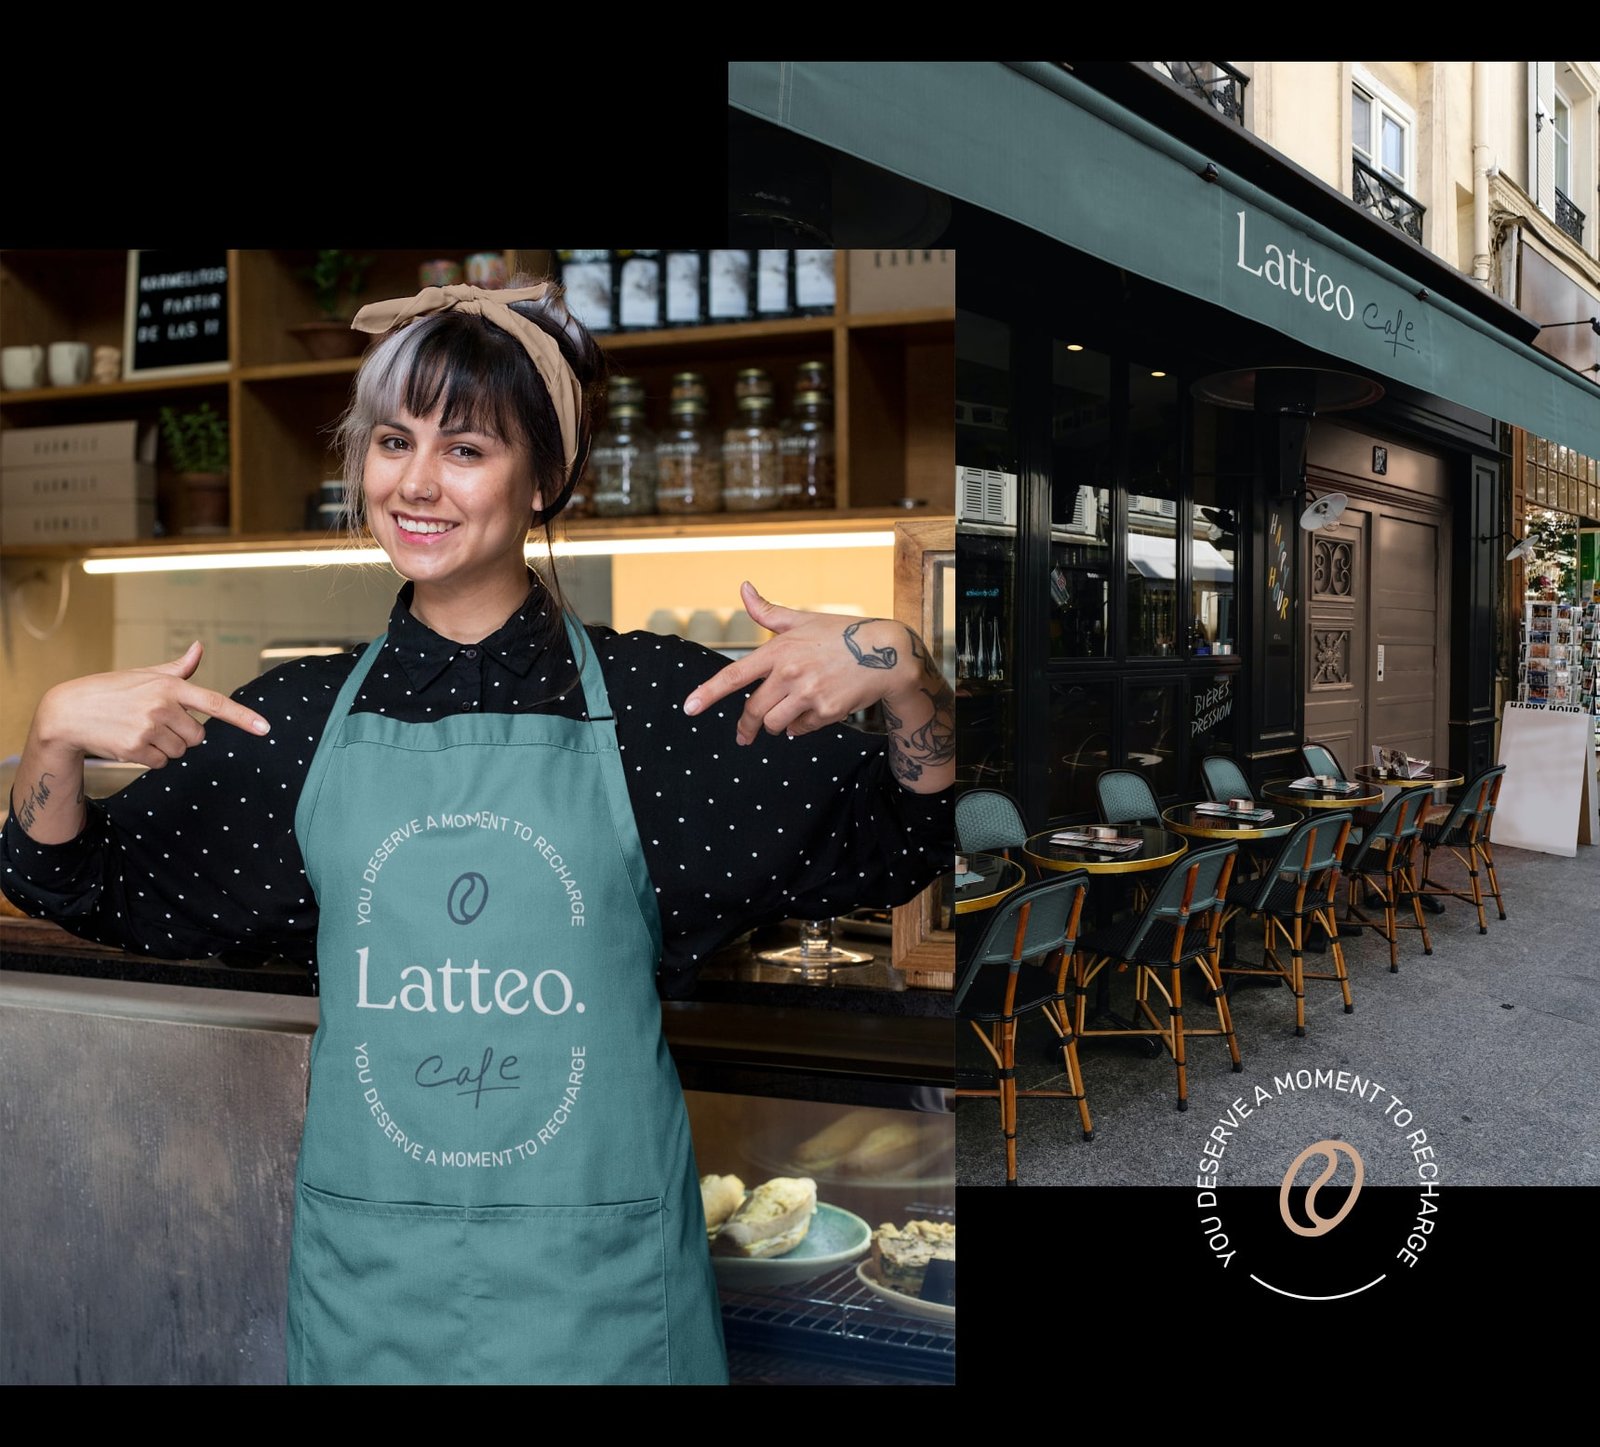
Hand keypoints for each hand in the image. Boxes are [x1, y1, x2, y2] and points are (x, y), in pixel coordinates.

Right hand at [36, 641, 270, 769]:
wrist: (68, 711)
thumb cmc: (111, 691)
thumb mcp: (145, 674)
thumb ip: (178, 668)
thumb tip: (199, 648)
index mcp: (169, 686)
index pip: (214, 702)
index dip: (242, 717)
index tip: (265, 728)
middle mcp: (162, 706)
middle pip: (198, 736)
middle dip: (183, 734)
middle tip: (156, 723)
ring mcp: (148, 728)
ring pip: (180, 751)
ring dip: (166, 747)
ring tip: (139, 730)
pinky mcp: (135, 748)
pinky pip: (162, 763)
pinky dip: (151, 758)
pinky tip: (131, 742)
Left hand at [682, 582, 923, 744]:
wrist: (887, 654)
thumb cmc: (842, 633)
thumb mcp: (803, 619)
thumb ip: (768, 611)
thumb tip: (743, 588)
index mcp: (779, 650)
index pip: (734, 674)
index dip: (708, 693)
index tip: (689, 707)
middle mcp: (790, 673)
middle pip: (753, 710)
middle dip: (746, 727)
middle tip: (744, 735)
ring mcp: (808, 694)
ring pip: (775, 724)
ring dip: (776, 725)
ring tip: (788, 714)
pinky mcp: (827, 712)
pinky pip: (800, 730)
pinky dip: (801, 727)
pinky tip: (814, 712)